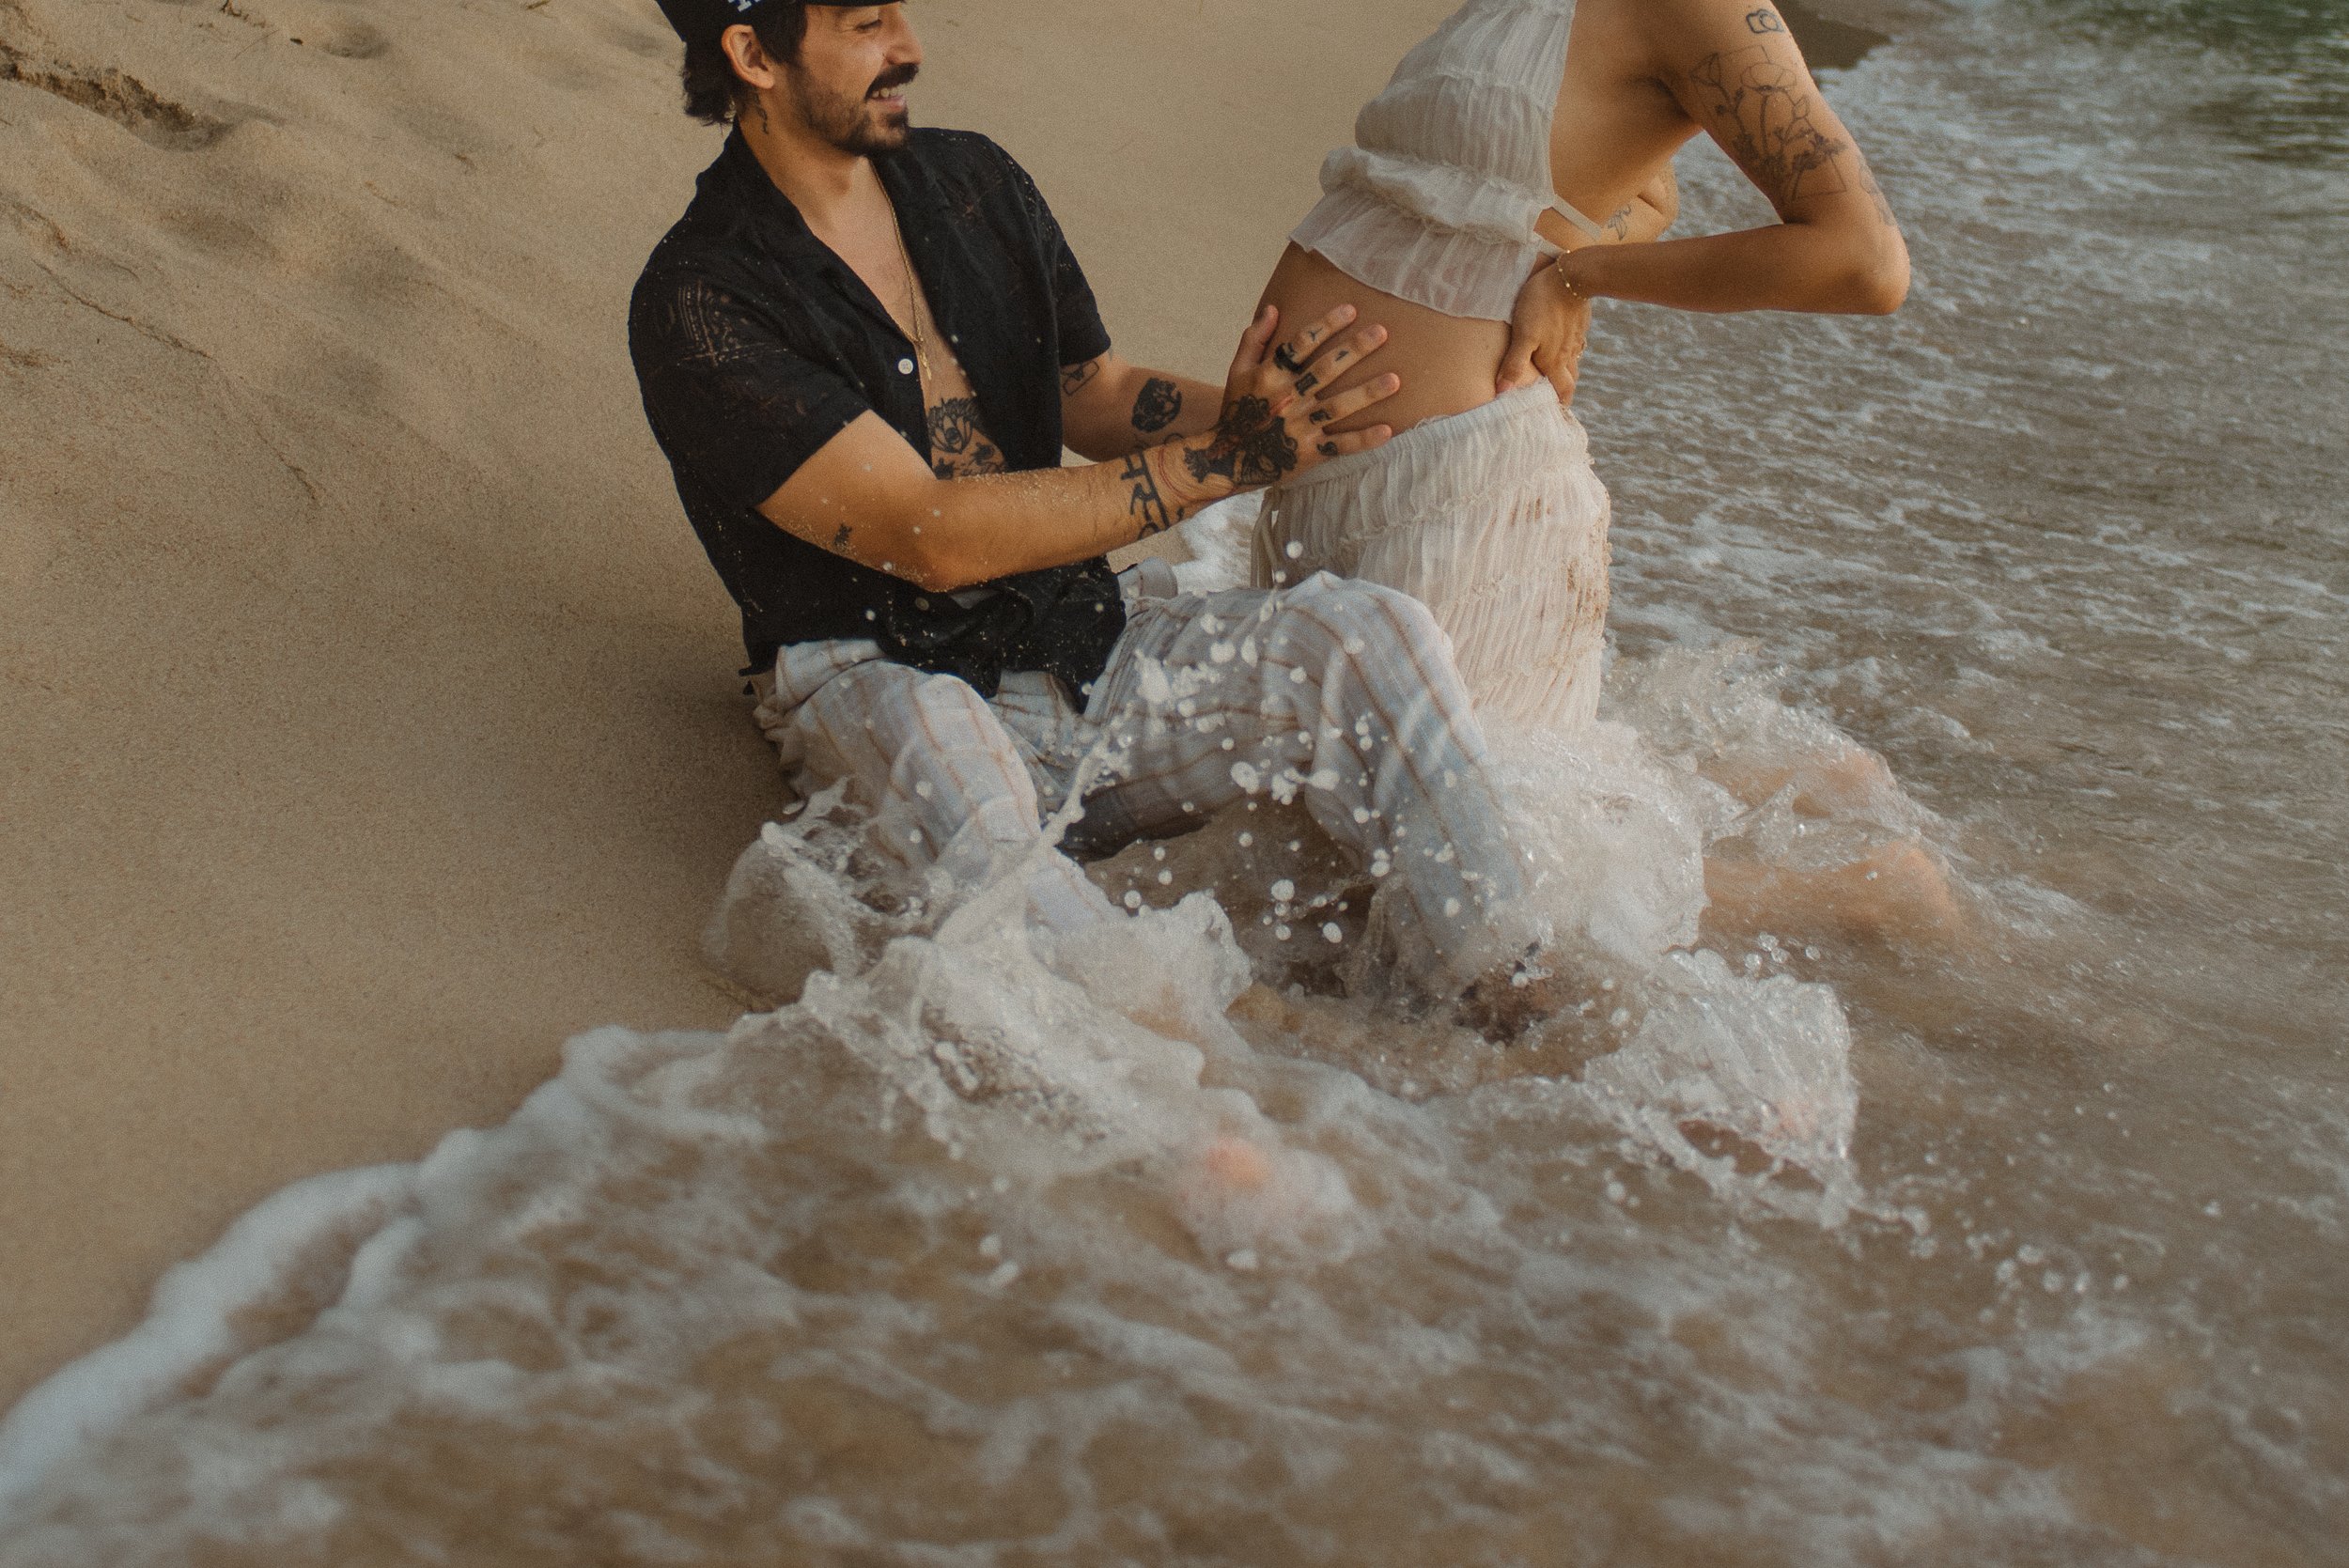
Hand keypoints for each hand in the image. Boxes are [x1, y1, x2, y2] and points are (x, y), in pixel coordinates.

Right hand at [1156, 304, 1399, 510]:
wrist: (1228, 459)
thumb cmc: (1237, 409)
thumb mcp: (1237, 370)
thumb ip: (1254, 338)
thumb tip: (1273, 307)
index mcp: (1270, 376)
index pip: (1300, 344)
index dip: (1325, 325)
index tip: (1351, 309)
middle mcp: (1287, 399)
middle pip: (1324, 370)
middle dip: (1353, 350)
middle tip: (1381, 332)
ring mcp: (1299, 427)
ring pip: (1338, 407)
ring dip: (1367, 394)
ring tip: (1395, 380)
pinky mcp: (1309, 453)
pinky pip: (1340, 446)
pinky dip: (1363, 440)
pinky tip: (1388, 430)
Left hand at [1498, 260, 1591, 405]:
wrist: (1572, 276)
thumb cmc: (1543, 305)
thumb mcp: (1524, 335)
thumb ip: (1514, 363)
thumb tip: (1502, 392)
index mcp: (1555, 361)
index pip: (1563, 391)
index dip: (1561, 405)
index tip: (1557, 416)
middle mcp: (1568, 353)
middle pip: (1569, 379)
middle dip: (1563, 392)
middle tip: (1555, 400)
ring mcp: (1575, 337)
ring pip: (1573, 361)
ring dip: (1566, 372)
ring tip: (1556, 377)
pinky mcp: (1578, 322)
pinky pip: (1575, 343)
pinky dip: (1569, 351)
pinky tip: (1561, 346)